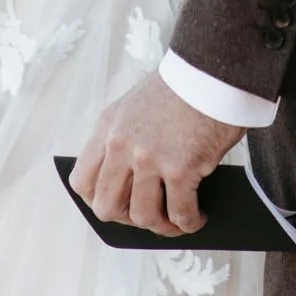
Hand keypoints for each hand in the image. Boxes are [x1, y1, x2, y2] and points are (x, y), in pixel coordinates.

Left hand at [70, 73, 241, 237]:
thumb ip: (125, 138)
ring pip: (144, 217)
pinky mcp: (180, 169)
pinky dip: (189, 222)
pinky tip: (197, 216)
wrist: (212, 70)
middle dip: (128, 219)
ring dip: (162, 226)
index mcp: (108, 126)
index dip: (99, 201)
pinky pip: (180, 214)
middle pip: (107, 207)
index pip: (83, 181)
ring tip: (177, 220)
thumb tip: (132, 182)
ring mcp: (148, 158)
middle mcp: (121, 144)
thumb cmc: (182, 86)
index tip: (119, 206)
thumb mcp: (136, 106)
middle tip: (150, 214)